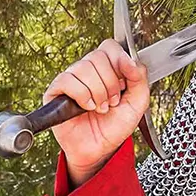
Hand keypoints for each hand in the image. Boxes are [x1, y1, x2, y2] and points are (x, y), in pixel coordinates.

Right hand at [43, 39, 149, 186]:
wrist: (100, 149)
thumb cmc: (115, 126)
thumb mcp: (138, 102)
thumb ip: (139, 78)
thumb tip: (131, 60)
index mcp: (107, 68)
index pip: (110, 47)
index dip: (119, 60)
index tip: (126, 79)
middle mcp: (88, 70)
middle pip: (98, 56)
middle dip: (111, 83)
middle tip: (112, 101)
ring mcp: (71, 78)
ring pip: (84, 68)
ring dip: (98, 92)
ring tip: (100, 108)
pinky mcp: (56, 90)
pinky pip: (68, 80)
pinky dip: (83, 96)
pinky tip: (87, 107)